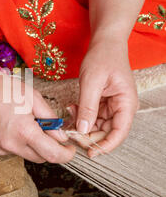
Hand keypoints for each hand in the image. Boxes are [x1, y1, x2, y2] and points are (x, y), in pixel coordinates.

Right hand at [0, 69, 75, 163]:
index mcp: (24, 132)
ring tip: (18, 121)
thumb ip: (50, 118)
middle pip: (39, 157)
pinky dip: (12, 142)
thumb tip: (61, 136)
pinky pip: (8, 150)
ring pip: (23, 153)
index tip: (70, 149)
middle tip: (45, 129)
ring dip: (28, 143)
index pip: (53, 155)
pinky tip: (5, 125)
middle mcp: (10, 145)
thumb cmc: (1, 88)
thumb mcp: (32, 97)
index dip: (66, 154)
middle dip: (47, 147)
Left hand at [76, 39, 138, 157]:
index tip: (90, 153)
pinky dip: (81, 116)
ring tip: (69, 115)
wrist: (105, 43)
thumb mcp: (92, 82)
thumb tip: (83, 129)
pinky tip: (72, 109)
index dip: (106, 146)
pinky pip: (92, 116)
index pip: (119, 133)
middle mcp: (122, 107)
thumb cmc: (103, 57)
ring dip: (83, 125)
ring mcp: (112, 106)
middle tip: (71, 133)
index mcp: (126, 104)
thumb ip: (87, 107)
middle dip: (89, 135)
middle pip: (107, 132)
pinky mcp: (103, 103)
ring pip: (97, 126)